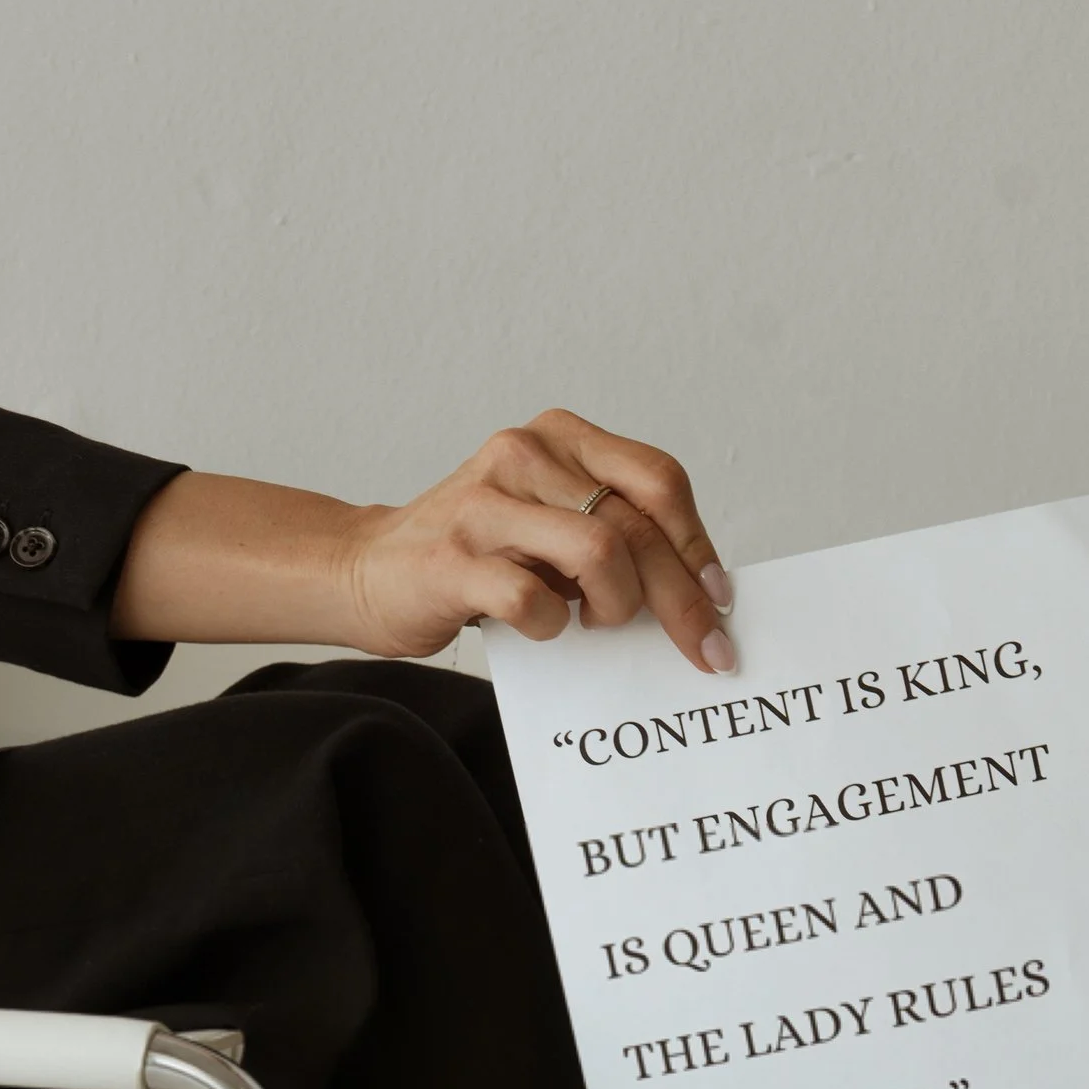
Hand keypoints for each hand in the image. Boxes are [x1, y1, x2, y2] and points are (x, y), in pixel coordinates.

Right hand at [334, 411, 735, 673]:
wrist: (369, 568)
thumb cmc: (481, 552)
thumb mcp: (553, 520)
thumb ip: (615, 530)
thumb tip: (700, 587)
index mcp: (559, 437)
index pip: (657, 479)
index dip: (697, 543)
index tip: (719, 597)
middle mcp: (523, 454)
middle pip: (637, 525)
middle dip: (683, 600)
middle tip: (707, 651)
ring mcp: (484, 504)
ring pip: (600, 551)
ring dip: (618, 605)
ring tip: (597, 621)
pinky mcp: (452, 559)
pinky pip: (533, 598)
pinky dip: (553, 625)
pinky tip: (545, 625)